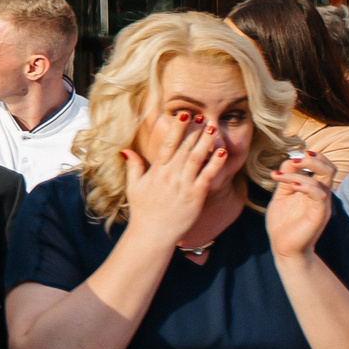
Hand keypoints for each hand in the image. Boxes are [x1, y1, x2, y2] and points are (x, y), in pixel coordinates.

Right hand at [122, 112, 234, 251]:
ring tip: (213, 128)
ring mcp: (184, 185)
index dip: (176, 129)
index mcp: (156, 171)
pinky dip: (215, 163)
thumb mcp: (134, 187)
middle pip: (184, 148)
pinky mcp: (196, 196)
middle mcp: (170, 175)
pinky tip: (222, 152)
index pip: (167, 145)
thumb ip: (133, 166)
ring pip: (197, 158)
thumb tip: (126, 150)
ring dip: (205, 142)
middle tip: (204, 116)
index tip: (183, 115)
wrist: (153, 233)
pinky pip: (208, 176)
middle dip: (194, 131)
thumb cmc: (143, 211)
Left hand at [266, 148, 336, 259]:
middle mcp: (321, 195)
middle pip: (330, 168)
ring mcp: (322, 204)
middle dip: (315, 159)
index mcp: (314, 190)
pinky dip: (306, 185)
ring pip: (325, 178)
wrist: (284, 249)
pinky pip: (320, 194)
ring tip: (281, 176)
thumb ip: (286, 179)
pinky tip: (292, 185)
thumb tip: (289, 159)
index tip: (294, 156)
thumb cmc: (283, 224)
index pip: (323, 167)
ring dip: (304, 171)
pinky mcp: (320, 214)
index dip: (313, 157)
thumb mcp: (282, 196)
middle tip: (296, 160)